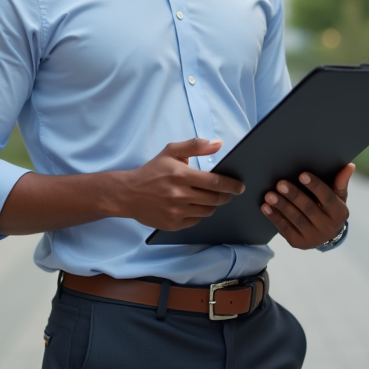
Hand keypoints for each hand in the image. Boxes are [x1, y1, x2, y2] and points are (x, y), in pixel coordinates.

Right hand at [117, 138, 244, 230]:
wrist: (129, 193)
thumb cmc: (152, 171)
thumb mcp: (171, 152)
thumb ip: (195, 145)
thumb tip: (218, 144)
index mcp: (181, 175)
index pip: (215, 182)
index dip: (232, 185)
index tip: (239, 186)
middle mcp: (180, 195)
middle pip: (215, 199)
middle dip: (225, 196)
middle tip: (227, 193)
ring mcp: (176, 211)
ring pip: (207, 211)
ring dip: (211, 205)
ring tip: (206, 198)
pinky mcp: (173, 224)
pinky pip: (196, 220)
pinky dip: (198, 214)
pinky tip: (191, 206)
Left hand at [261, 164, 353, 249]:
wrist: (324, 234)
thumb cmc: (328, 208)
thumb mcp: (337, 196)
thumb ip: (340, 182)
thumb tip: (349, 166)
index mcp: (339, 213)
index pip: (327, 197)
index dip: (315, 186)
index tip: (301, 174)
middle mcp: (328, 227)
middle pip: (309, 209)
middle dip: (294, 195)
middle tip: (280, 183)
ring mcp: (313, 237)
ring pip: (295, 219)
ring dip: (281, 206)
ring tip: (269, 195)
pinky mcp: (299, 243)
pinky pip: (285, 229)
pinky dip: (274, 217)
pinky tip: (266, 207)